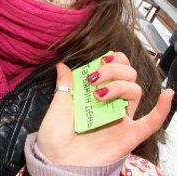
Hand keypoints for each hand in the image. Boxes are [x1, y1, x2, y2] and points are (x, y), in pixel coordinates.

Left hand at [37, 52, 173, 165]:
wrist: (57, 160)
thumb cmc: (55, 137)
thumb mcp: (58, 105)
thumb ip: (65, 85)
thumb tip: (62, 65)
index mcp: (96, 96)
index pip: (115, 70)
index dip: (112, 61)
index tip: (100, 60)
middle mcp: (111, 105)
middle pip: (128, 77)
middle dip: (113, 69)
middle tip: (95, 78)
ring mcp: (121, 119)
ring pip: (135, 91)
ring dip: (119, 85)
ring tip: (99, 95)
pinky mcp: (129, 135)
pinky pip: (152, 122)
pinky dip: (163, 108)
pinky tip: (169, 95)